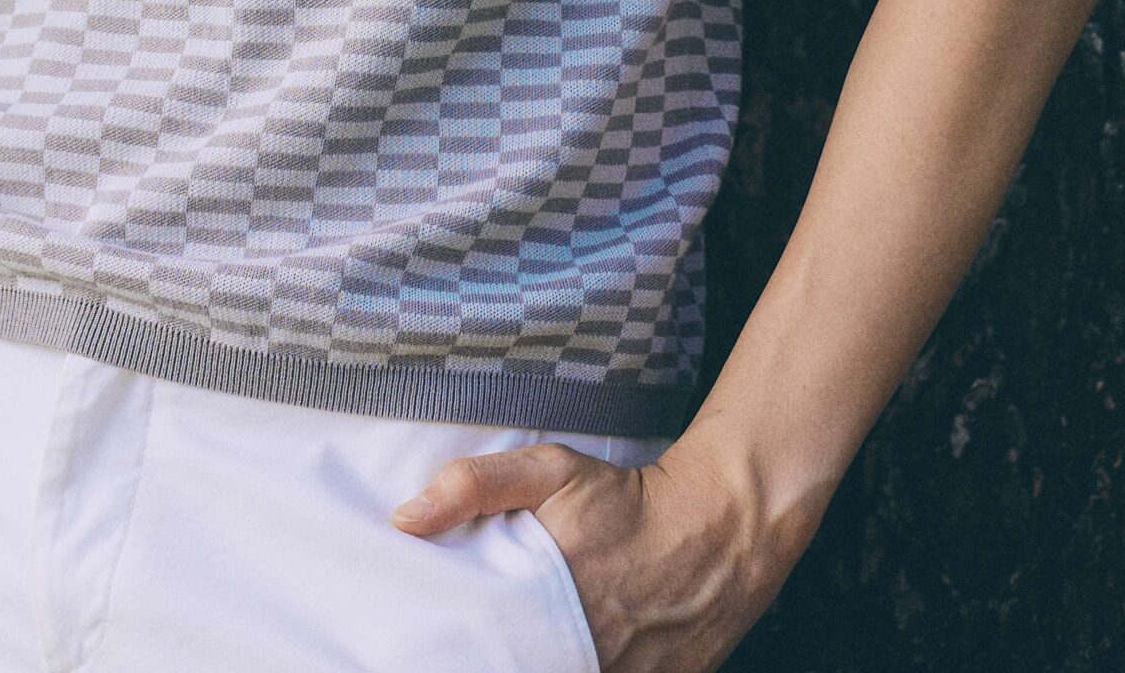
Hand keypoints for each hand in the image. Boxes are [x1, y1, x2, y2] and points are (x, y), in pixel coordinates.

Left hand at [390, 436, 784, 669]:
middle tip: (466, 645)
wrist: (720, 527)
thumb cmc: (625, 499)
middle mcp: (590, 652)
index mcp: (554, 605)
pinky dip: (580, 670)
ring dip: (538, 661)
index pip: (486, 654)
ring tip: (518, 644)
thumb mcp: (550, 471)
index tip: (433, 645)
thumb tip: (403, 519)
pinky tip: (559, 652)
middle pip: (521, 667)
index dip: (459, 651)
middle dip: (493, 657)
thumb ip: (473, 487)